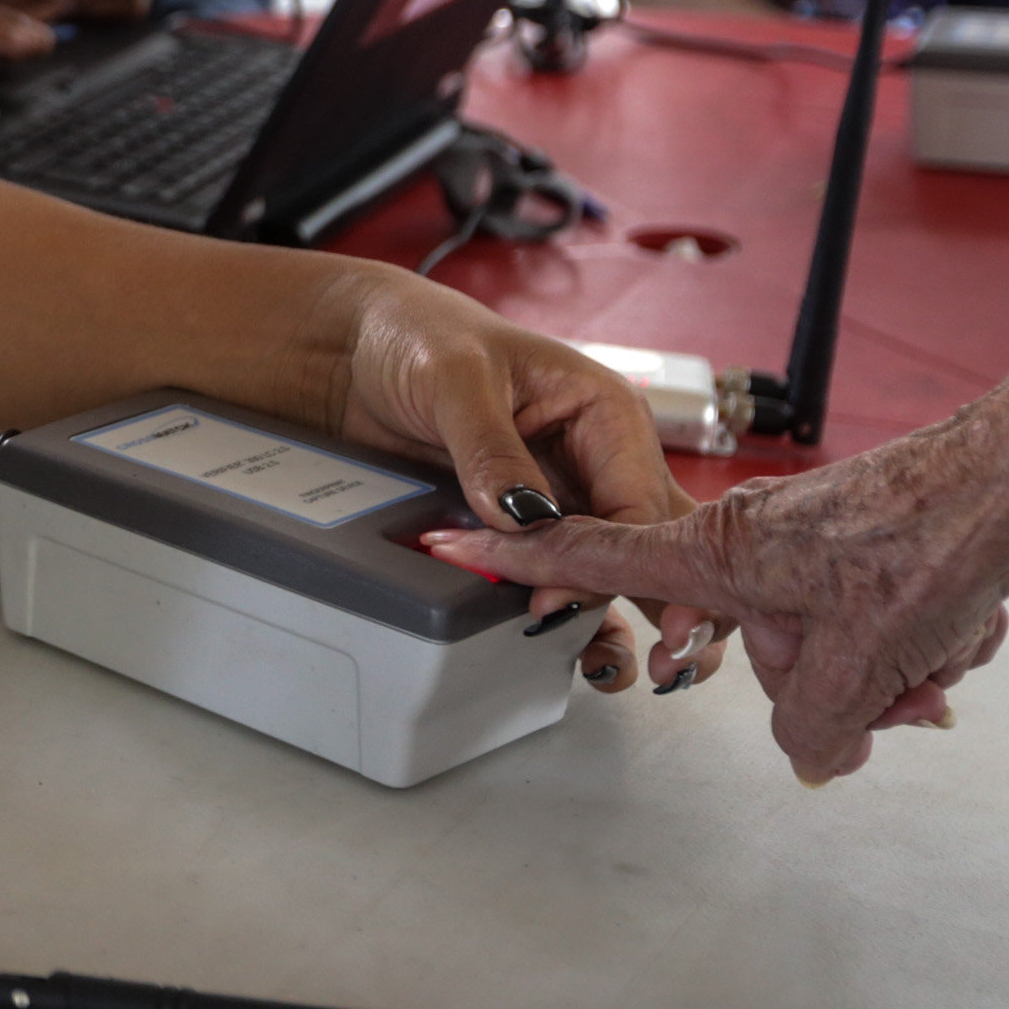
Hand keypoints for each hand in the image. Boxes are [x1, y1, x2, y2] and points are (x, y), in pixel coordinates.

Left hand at [320, 265, 733, 699]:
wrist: (353, 353)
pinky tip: (568, 655)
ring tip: (605, 670)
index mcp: (605, 417)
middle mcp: (598, 465)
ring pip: (616, 575)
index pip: (636, 504)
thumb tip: (521, 515)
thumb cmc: (415, 337)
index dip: (617, 560)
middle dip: (656, 604)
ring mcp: (564, 503)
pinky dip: (566, 616)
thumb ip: (490, 444)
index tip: (569, 597)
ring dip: (614, 623)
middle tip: (653, 660)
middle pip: (646, 548)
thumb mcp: (454, 376)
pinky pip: (558, 581)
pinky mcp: (523, 533)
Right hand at [419, 367, 1008, 780]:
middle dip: (836, 684)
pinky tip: (961, 627)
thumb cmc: (930, 537)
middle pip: (754, 645)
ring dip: (893, 664)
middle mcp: (753, 542)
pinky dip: (918, 635)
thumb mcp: (859, 664)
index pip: (592, 557)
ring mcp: (810, 541)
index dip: (522, 558)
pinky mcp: (861, 543)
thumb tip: (815, 758)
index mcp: (718, 555)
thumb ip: (814, 728)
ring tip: (946, 652)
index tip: (451, 539)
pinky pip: (870, 617)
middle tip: (907, 692)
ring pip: (828, 642)